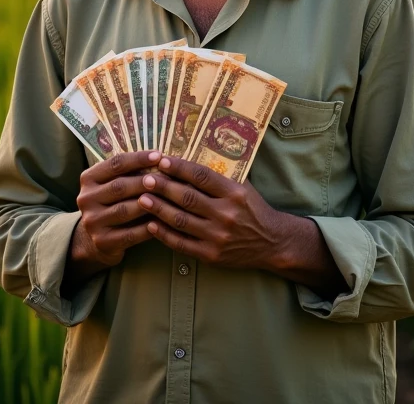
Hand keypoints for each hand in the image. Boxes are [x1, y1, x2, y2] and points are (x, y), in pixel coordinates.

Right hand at [69, 150, 160, 275]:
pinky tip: (163, 222)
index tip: (159, 155)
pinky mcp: (102, 241)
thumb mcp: (114, 183)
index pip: (115, 164)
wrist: (96, 238)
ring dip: (149, 203)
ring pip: (125, 210)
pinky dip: (148, 228)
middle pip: (120, 186)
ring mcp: (92, 221)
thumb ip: (130, 172)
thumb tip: (160, 159)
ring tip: (169, 198)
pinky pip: (130, 234)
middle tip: (167, 177)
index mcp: (88, 178)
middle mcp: (86, 198)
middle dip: (146, 181)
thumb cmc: (114, 202)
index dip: (138, 158)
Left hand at [137, 155, 284, 270]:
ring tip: (141, 198)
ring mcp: (217, 236)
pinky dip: (164, 234)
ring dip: (159, 209)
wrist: (272, 243)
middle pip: (188, 198)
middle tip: (145, 178)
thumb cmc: (254, 209)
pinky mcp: (211, 255)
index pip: (202, 176)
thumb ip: (221, 175)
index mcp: (234, 193)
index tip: (162, 160)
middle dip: (163, 187)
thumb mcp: (243, 187)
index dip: (180, 168)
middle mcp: (226, 214)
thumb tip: (189, 159)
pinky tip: (151, 224)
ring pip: (181, 220)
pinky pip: (182, 243)